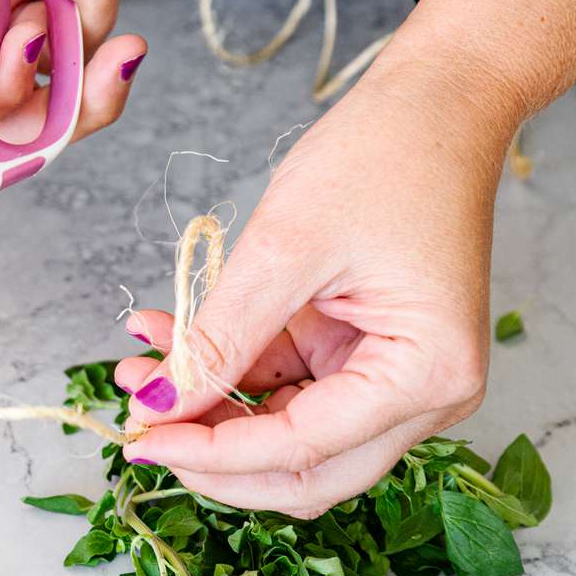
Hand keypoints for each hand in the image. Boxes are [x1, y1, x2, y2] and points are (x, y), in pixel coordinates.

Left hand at [114, 0, 575, 517]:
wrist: (436, 103)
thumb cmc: (386, 156)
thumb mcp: (285, 248)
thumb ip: (222, 337)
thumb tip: (159, 405)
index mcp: (426, 375)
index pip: (301, 448)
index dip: (211, 453)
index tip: (139, 436)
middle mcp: (425, 397)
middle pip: (303, 472)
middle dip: (214, 458)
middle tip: (140, 428)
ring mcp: (395, 382)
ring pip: (289, 441)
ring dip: (211, 417)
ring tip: (138, 373)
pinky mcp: (364, 360)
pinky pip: (287, 393)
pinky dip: (229, 376)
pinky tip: (167, 342)